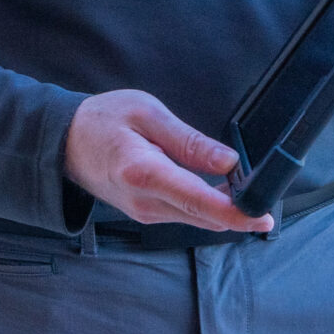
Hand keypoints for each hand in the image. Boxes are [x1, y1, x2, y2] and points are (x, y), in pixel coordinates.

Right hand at [64, 89, 275, 233]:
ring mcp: (144, 213)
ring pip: (198, 219)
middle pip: (204, 217)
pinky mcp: (146, 214)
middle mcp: (145, 202)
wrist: (64, 143)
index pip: (198, 200)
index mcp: (143, 172)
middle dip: (241, 212)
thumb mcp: (148, 114)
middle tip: (269, 195)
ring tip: (250, 188)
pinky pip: (186, 215)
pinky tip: (223, 190)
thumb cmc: (104, 120)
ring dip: (226, 210)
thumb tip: (230, 163)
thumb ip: (190, 141)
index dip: (235, 212)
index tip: (263, 214)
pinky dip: (209, 206)